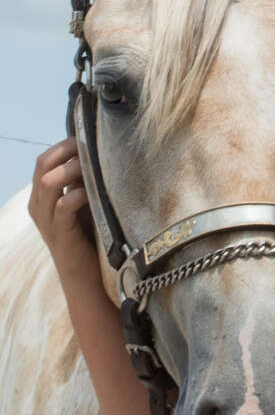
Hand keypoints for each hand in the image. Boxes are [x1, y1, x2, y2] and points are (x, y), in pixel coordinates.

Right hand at [29, 137, 100, 284]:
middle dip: (67, 151)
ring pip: (49, 181)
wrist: (84, 277)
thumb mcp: (83, 203)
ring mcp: (46, 220)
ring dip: (72, 169)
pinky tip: (92, 193)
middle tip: (90, 146)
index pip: (44, 159)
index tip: (87, 138)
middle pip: (42, 164)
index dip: (64, 145)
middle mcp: (38, 205)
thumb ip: (82, 183)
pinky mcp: (60, 233)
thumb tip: (97, 154)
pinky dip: (78, 194)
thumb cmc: (88, 236)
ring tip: (92, 166)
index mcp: (41, 196)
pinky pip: (63, 205)